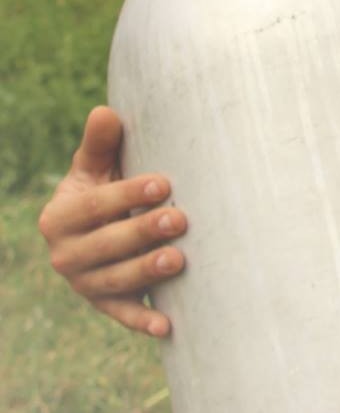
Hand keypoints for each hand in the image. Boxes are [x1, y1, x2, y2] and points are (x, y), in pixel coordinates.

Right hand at [38, 106, 184, 336]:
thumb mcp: (96, 166)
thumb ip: (100, 144)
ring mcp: (84, 282)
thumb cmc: (107, 185)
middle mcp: (65, 253)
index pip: (95, 205)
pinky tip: (167, 325)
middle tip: (181, 220)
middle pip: (106, 245)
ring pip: (115, 281)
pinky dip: (142, 320)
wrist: (103, 224)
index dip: (128, 194)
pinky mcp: (105, 303)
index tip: (165, 182)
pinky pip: (122, 314)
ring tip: (179, 260)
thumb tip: (105, 112)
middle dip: (143, 232)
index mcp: (61, 216)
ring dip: (146, 273)